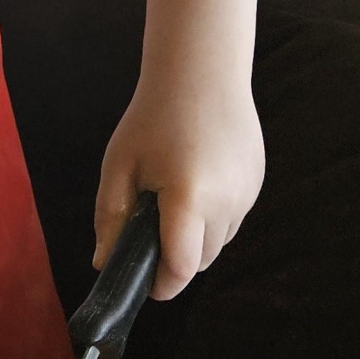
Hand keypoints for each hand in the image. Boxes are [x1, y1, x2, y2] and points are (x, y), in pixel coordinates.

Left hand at [94, 76, 264, 300]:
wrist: (201, 74)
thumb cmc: (152, 119)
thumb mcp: (119, 167)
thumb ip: (111, 219)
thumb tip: (103, 265)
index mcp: (187, 197)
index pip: (181, 267)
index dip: (161, 284)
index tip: (144, 284)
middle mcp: (225, 201)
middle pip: (200, 261)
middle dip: (174, 259)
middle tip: (149, 230)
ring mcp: (246, 194)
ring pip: (218, 243)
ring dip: (195, 238)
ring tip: (172, 200)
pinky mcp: (256, 184)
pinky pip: (232, 220)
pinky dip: (212, 217)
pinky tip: (195, 183)